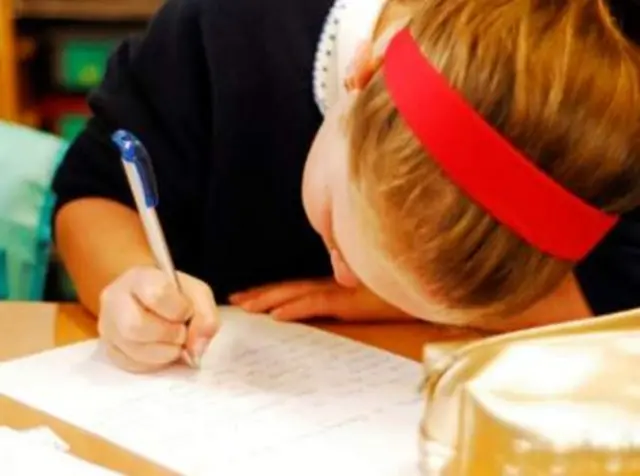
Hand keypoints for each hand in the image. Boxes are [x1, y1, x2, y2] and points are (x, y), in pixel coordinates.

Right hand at [98, 267, 217, 372]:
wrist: (150, 299)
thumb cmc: (175, 294)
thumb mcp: (197, 294)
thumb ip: (205, 316)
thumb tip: (196, 349)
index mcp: (138, 277)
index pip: (157, 295)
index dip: (179, 310)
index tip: (187, 312)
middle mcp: (115, 300)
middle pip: (136, 327)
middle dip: (169, 335)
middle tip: (181, 333)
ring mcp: (108, 327)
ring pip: (133, 350)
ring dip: (164, 353)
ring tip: (174, 343)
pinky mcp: (109, 349)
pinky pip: (132, 365)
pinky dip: (154, 363)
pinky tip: (162, 351)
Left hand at [229, 278, 413, 321]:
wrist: (427, 285)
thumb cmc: (401, 293)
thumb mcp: (371, 297)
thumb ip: (351, 298)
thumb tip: (335, 301)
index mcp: (335, 286)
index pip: (296, 289)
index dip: (271, 292)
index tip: (247, 297)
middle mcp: (334, 285)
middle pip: (290, 289)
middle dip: (260, 295)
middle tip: (235, 302)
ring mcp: (341, 291)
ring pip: (297, 294)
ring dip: (268, 300)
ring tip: (245, 307)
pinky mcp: (352, 300)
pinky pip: (318, 304)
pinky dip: (295, 308)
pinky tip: (277, 315)